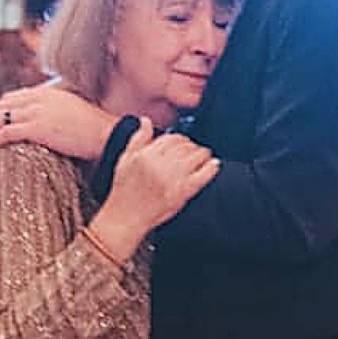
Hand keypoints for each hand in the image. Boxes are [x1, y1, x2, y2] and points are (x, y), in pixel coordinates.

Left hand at [0, 84, 114, 159]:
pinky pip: (5, 133)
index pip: (14, 96)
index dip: (0, 109)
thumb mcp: (75, 111)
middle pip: (2, 105)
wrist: (107, 135)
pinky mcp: (36, 128)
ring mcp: (36, 112)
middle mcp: (39, 98)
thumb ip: (60, 111)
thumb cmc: (98, 129)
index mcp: (48, 93)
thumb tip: (53, 125)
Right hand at [88, 120, 219, 262]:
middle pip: (185, 145)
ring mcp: (172, 179)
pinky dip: (212, 168)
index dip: (179, 139)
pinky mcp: (183, 192)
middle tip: (193, 151)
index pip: (171, 138)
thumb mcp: (124, 160)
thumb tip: (146, 120)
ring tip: (204, 157)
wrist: (125, 218)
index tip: (182, 143)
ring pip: (196, 156)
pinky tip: (214, 165)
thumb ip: (137, 139)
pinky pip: (203, 175)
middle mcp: (160, 164)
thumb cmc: (123, 191)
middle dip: (191, 146)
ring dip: (203, 154)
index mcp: (146, 155)